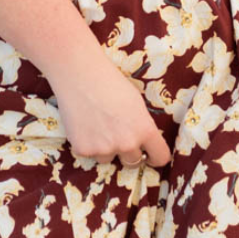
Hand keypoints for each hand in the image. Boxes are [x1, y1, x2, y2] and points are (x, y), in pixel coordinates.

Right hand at [49, 55, 172, 168]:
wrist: (79, 75)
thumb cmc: (110, 83)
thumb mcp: (137, 104)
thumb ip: (141, 126)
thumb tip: (142, 143)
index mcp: (145, 130)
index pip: (159, 158)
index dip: (155, 157)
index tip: (150, 156)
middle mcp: (127, 144)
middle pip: (133, 162)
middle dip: (128, 152)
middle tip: (117, 135)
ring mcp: (104, 149)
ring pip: (108, 158)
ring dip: (105, 148)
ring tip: (96, 124)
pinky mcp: (83, 150)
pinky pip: (89, 154)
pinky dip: (86, 144)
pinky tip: (83, 125)